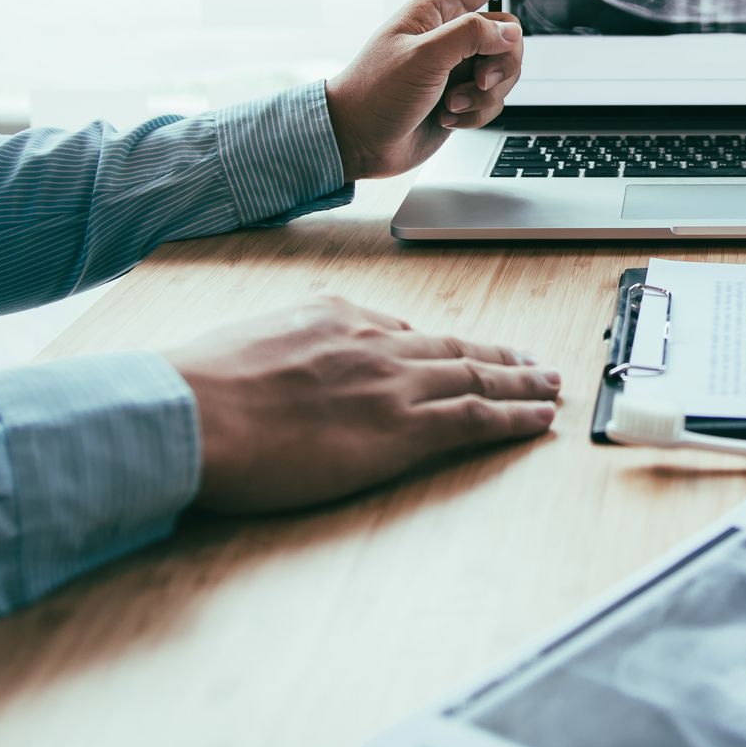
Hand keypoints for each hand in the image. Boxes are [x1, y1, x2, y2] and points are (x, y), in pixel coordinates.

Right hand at [164, 296, 561, 512]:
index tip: (461, 353)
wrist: (195, 411)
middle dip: (498, 357)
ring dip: (521, 382)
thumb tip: (304, 352)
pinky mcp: (402, 429)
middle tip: (532, 362)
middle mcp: (375, 342)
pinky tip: (538, 419)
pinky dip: (513, 416)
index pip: (404, 331)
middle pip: (454, 348)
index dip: (441, 347)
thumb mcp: (250, 339)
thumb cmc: (204, 386)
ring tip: (550, 385)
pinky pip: (475, 418)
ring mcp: (394, 384)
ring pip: (476, 378)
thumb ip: (289, 341)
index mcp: (336, 317)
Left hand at [326, 0, 557, 178]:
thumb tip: (510, 34)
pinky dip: (476, 113)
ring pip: (505, 71)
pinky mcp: (460, 98)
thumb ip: (471, 36)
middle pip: (507, 35)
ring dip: (484, 94)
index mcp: (435, 12)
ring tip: (451, 105)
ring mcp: (456, 68)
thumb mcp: (423, 56)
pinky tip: (448, 118)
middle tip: (477, 80)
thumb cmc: (376, 92)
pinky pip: (493, 100)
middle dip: (500, 63)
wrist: (357, 141)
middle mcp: (449, 36)